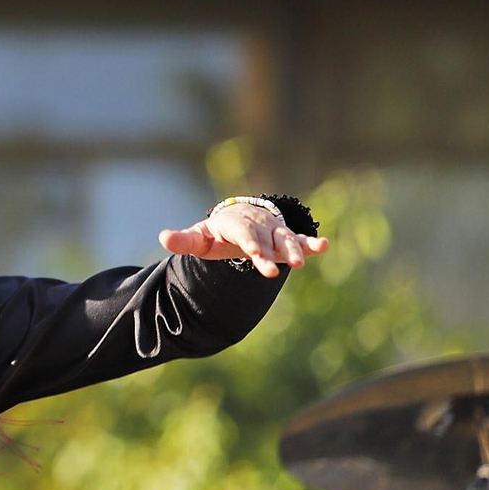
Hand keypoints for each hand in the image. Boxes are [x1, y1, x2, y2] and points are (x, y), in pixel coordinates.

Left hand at [158, 203, 328, 278]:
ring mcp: (272, 231)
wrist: (238, 218)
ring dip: (294, 249)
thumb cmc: (216, 233)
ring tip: (301, 262)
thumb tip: (164, 238)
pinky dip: (311, 243)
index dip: (251, 244)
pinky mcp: (285, 238)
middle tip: (274, 272)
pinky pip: (299, 239)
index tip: (256, 257)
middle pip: (265, 239)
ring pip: (284, 239)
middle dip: (269, 253)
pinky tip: (324, 246)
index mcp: (234, 223)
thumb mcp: (199, 237)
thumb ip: (184, 240)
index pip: (243, 234)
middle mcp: (256, 225)